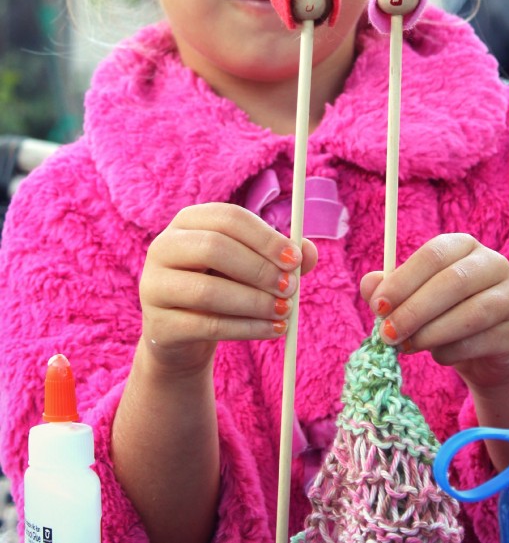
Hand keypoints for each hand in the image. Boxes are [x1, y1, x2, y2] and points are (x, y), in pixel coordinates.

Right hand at [139, 202, 317, 373]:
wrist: (184, 336)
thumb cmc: (223, 286)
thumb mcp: (250, 266)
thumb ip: (281, 257)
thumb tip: (309, 254)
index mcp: (189, 222)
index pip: (227, 217)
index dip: (264, 237)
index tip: (295, 258)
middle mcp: (164, 247)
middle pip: (213, 248)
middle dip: (259, 268)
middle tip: (292, 287)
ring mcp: (154, 286)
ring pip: (208, 291)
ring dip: (255, 302)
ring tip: (286, 312)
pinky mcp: (158, 325)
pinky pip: (206, 326)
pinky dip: (246, 328)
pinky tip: (272, 330)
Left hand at [360, 233, 508, 391]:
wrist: (482, 351)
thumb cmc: (442, 314)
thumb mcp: (412, 298)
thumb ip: (389, 289)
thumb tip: (369, 286)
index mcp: (462, 245)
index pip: (433, 255)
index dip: (403, 281)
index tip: (378, 306)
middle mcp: (492, 263)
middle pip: (452, 282)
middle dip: (414, 311)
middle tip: (387, 334)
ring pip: (470, 313)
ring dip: (430, 334)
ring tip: (406, 347)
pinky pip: (479, 342)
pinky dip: (450, 352)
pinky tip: (437, 354)